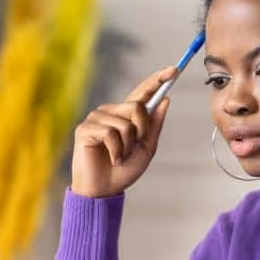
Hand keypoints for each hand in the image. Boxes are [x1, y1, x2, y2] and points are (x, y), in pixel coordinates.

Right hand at [70, 67, 175, 198]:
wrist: (104, 190)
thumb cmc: (124, 170)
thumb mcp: (147, 148)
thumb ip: (154, 125)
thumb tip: (165, 100)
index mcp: (126, 115)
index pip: (142, 92)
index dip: (157, 80)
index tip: (174, 70)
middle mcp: (111, 112)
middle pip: (136, 106)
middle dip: (143, 129)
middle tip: (136, 146)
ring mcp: (96, 118)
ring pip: (125, 123)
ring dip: (128, 146)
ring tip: (120, 157)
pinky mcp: (85, 129)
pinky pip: (110, 133)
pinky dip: (117, 151)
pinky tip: (112, 159)